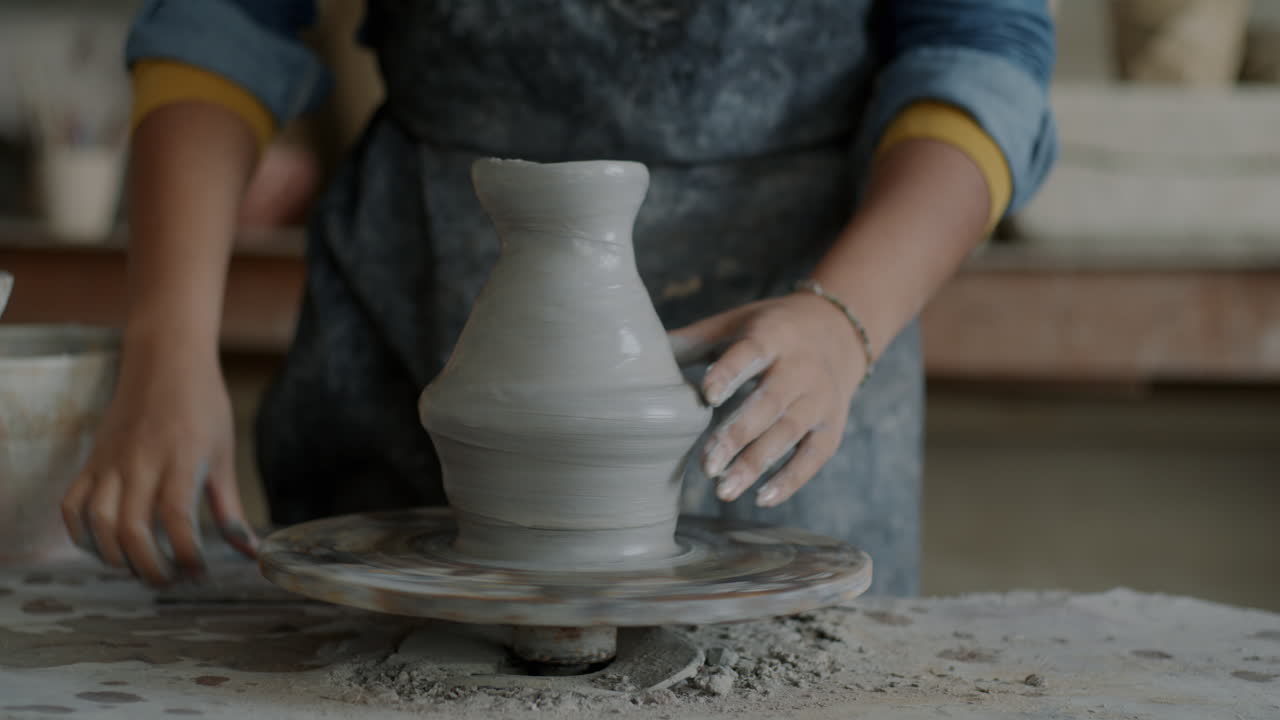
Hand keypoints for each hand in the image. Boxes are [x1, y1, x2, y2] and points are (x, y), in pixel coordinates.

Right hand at [61, 337, 254, 585]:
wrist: (165, 359)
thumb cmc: (203, 405)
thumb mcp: (223, 455)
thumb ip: (230, 508)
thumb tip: (250, 551)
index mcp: (182, 459)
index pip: (177, 518)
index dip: (187, 554)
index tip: (200, 572)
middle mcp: (142, 462)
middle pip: (132, 528)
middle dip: (149, 567)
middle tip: (169, 581)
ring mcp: (111, 461)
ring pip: (98, 520)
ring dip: (114, 556)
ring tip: (138, 567)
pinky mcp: (92, 459)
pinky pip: (73, 502)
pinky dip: (79, 532)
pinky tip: (99, 547)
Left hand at [669, 292, 866, 506]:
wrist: (839, 332)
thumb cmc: (770, 330)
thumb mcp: (736, 323)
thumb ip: (693, 341)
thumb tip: (633, 355)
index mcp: (773, 335)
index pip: (751, 353)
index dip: (730, 373)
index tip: (706, 396)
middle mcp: (802, 367)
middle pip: (770, 403)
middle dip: (738, 435)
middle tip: (706, 467)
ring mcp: (820, 398)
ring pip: (789, 433)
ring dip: (757, 464)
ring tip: (724, 490)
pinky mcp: (832, 426)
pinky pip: (814, 457)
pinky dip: (791, 480)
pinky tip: (762, 498)